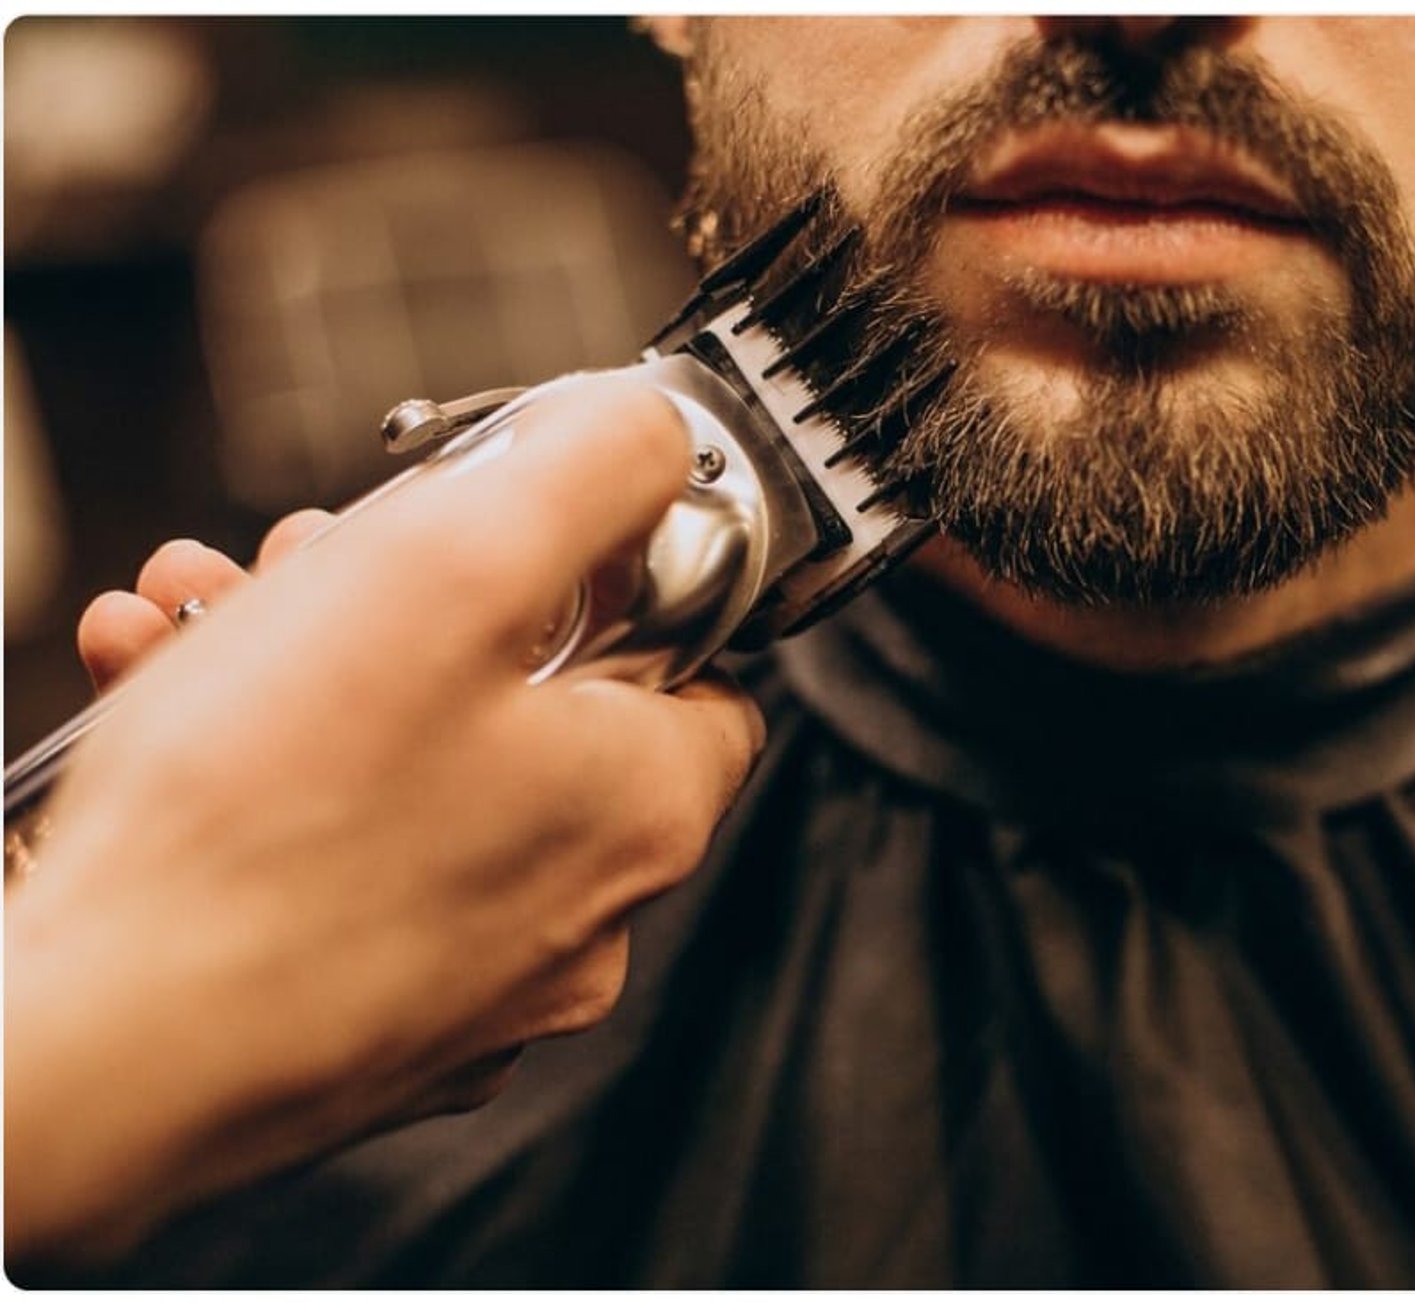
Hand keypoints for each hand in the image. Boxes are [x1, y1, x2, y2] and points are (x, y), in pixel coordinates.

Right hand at [5, 372, 764, 1262]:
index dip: (617, 569)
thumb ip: (586, 474)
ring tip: (203, 618)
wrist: (88, 1054)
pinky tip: (166, 709)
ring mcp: (468, 982)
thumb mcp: (454, 565)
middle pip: (534, 703)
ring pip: (415, 772)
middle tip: (314, 560)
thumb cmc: (261, 828)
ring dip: (310, 667)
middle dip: (411, 598)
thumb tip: (648, 438)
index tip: (520, 530)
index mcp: (643, 810)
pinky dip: (266, 775)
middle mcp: (580, 915)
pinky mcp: (358, 1018)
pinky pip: (339, 860)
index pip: (703, 662)